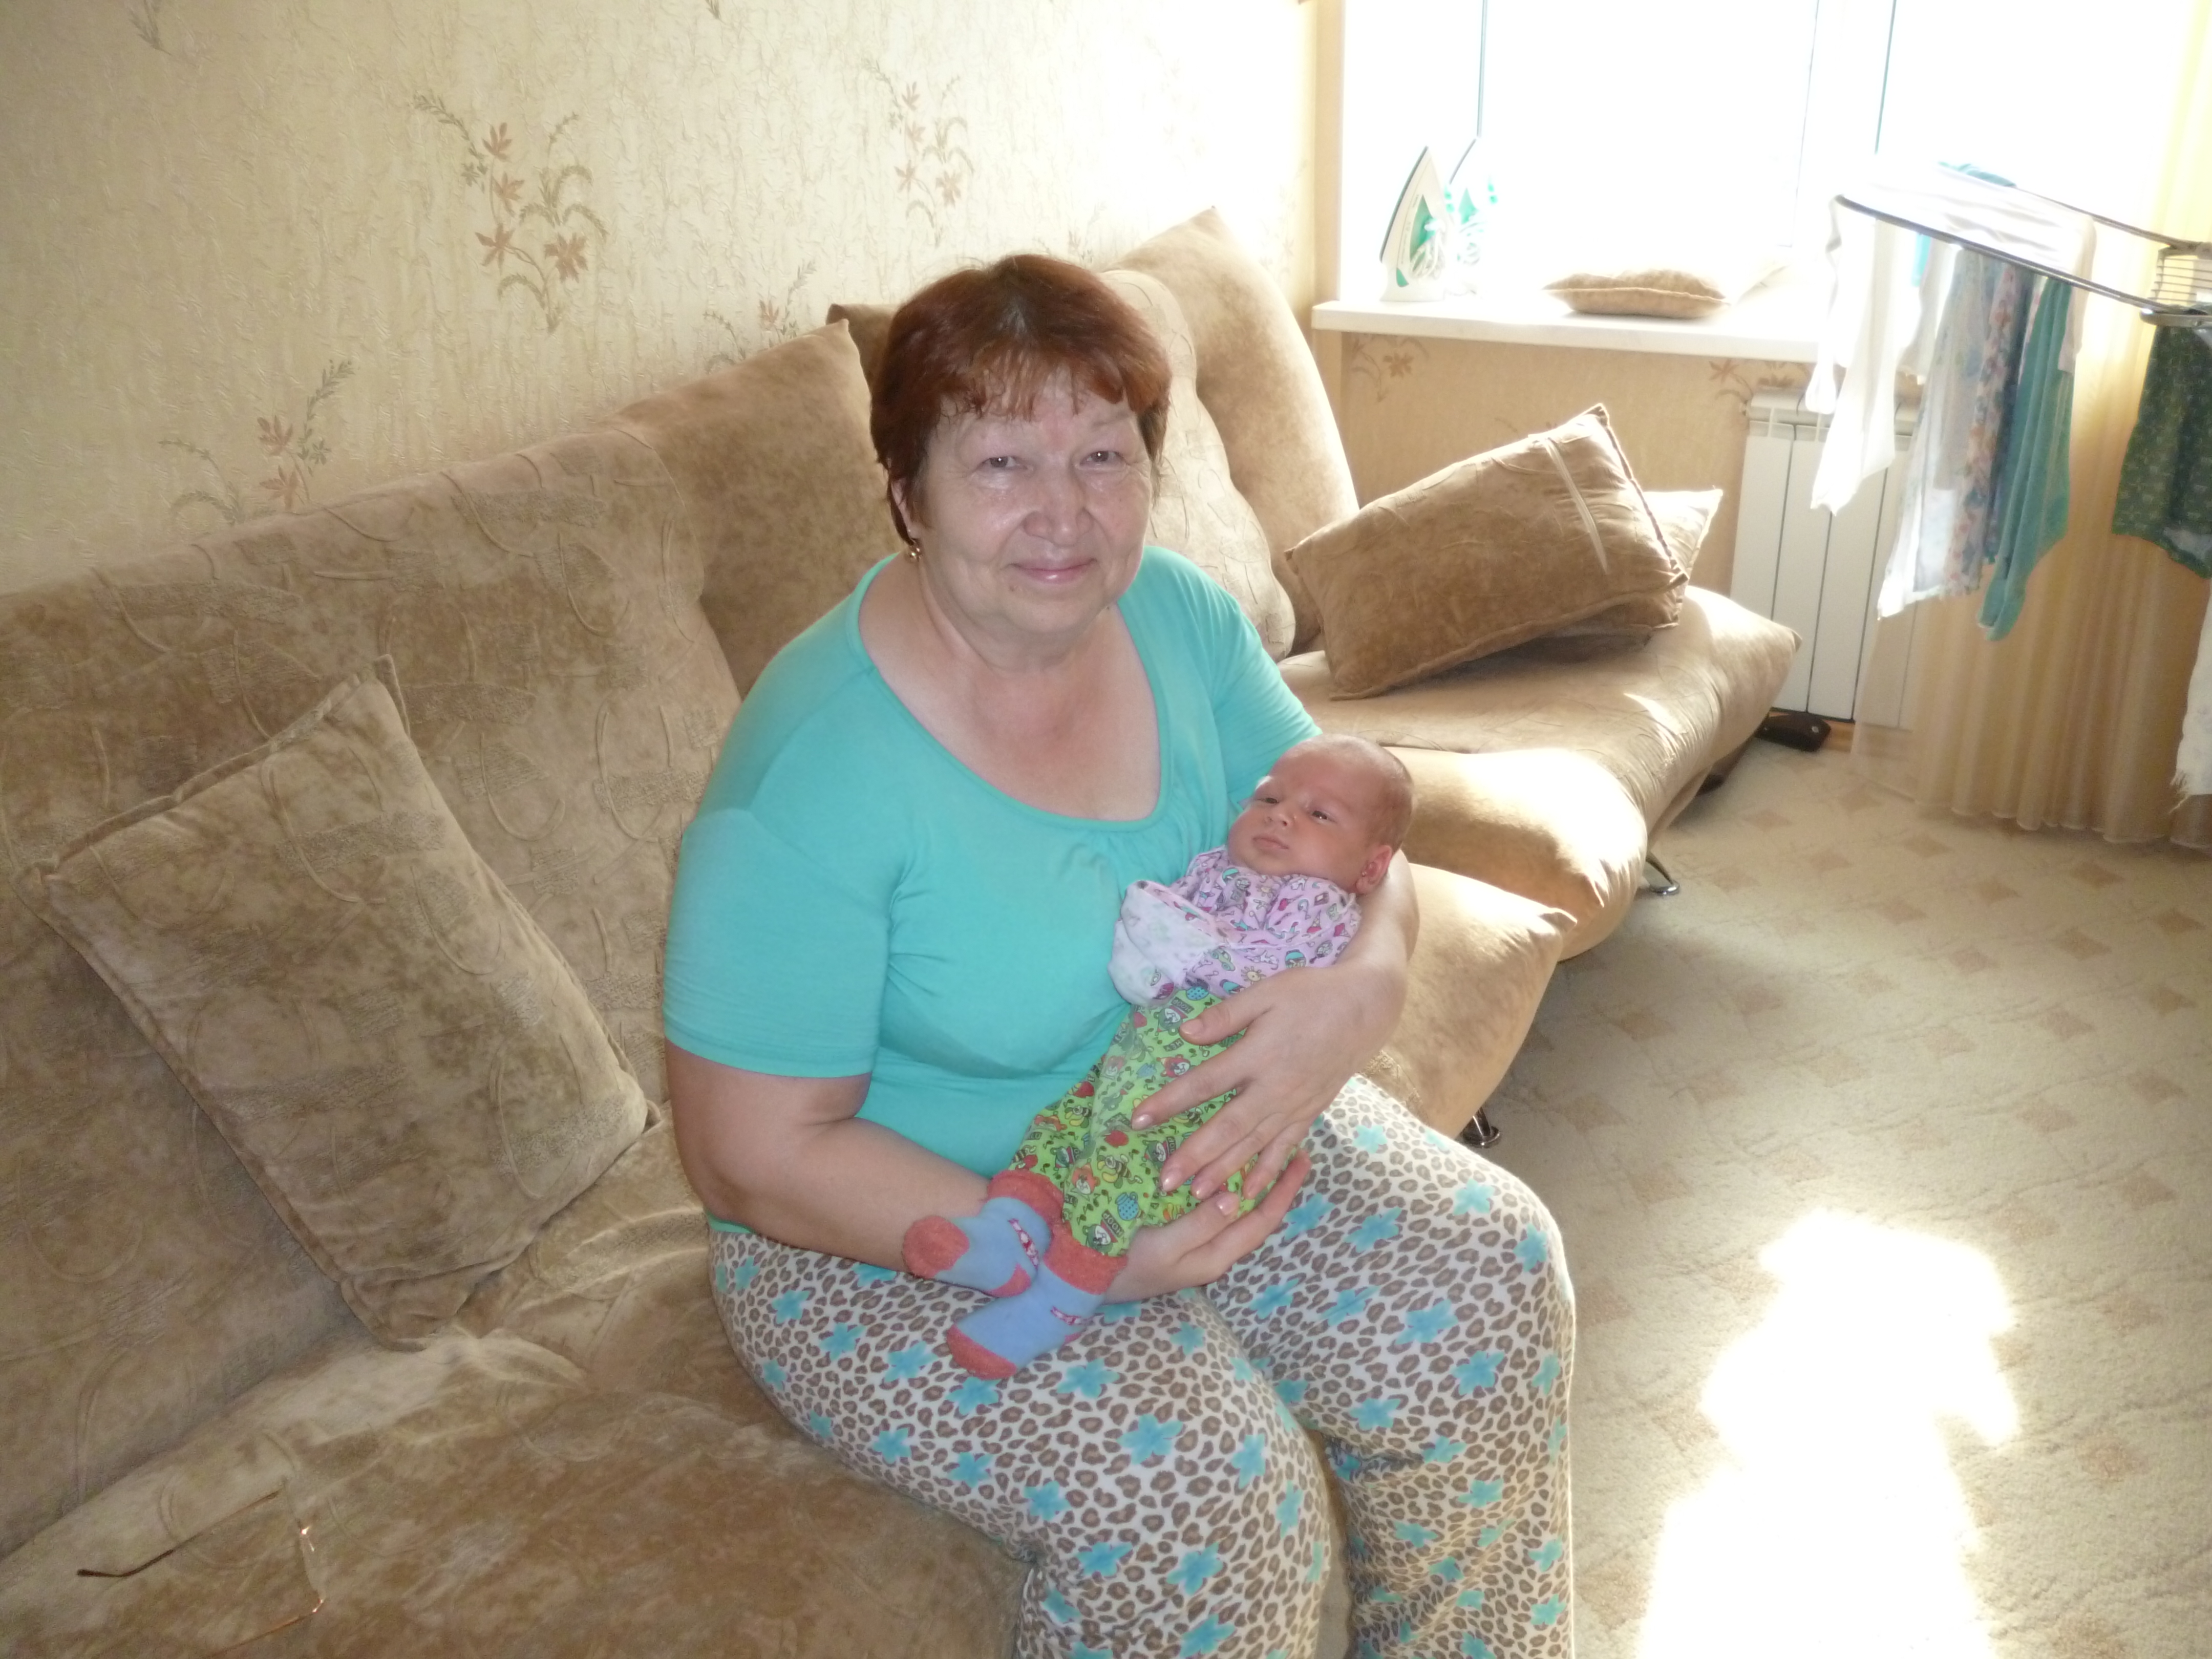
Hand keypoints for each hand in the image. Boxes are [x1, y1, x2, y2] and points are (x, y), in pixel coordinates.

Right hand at [1106, 1151, 1311, 1300]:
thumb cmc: (1124, 1263)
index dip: (1284, 1191)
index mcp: (1215, 1257)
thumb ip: (1200, 1224)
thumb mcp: (1164, 1246)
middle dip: (1275, 1184)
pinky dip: (1226, 1186)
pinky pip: (1214, 1209)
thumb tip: (1234, 1198)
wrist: (1084, 1280)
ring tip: (1266, 1152)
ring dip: (1252, 1183)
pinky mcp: (1179, 1235)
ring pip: (1236, 1212)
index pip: (1261, 1221)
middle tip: (1292, 1148)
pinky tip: (1225, 1167)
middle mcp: (1213, 1252)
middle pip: (1255, 1216)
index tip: (1301, 1158)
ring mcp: (1196, 1245)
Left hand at [1128, 955, 1398, 1203]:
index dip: (1170, 1102)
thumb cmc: (1311, 994)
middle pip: (1228, 1127)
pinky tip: (1249, 1192)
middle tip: (1165, 1181)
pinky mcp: (1310, 1113)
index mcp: (1258, 1054)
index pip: (1205, 1083)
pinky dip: (1267, 1171)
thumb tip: (1186, 1034)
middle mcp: (1275, 1087)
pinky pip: (1285, 1148)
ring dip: (1225, 1171)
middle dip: (1195, 1156)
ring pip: (1254, 1144)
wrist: (1365, 1009)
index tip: (1139, 1120)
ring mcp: (1294, 1105)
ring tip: (1198, 1195)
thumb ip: (1226, 1015)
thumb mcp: (1267, 992)